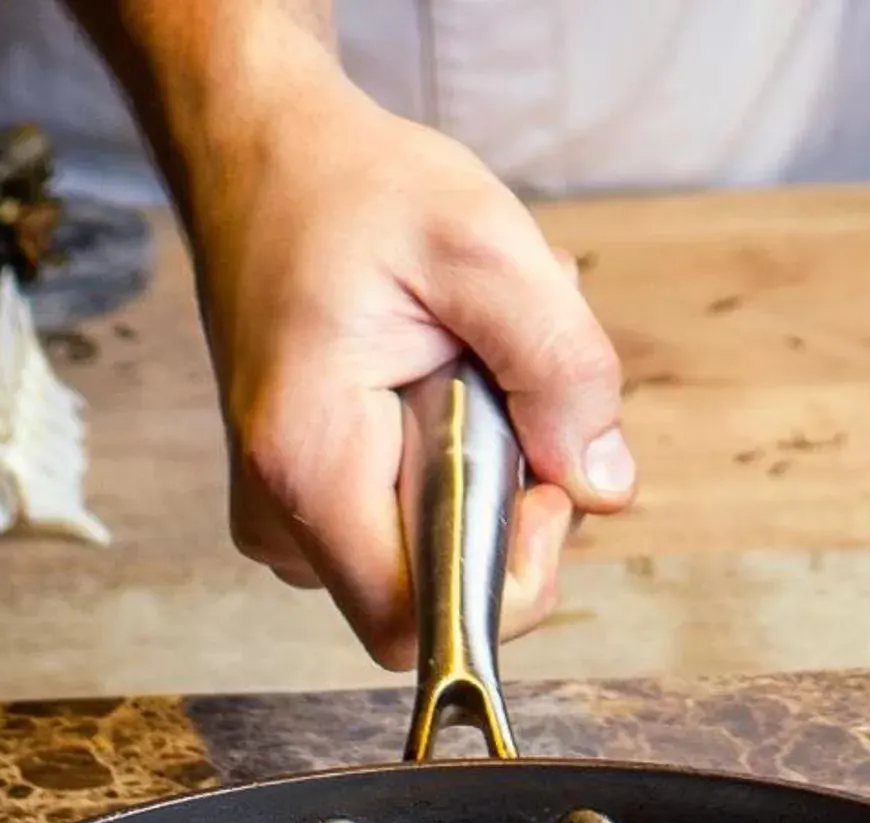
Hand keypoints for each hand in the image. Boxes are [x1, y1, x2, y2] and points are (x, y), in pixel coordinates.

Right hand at [179, 61, 633, 666]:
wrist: (265, 151)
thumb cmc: (353, 189)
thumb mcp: (483, 246)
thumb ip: (559, 366)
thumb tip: (604, 484)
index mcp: (310, 464)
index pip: (420, 624)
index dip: (509, 581)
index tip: (539, 482)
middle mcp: (284, 511)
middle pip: (443, 595)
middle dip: (515, 502)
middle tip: (511, 377)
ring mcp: (295, 511)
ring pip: (442, 556)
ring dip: (499, 464)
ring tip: (477, 351)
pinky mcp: (316, 495)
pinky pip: (424, 520)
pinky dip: (469, 454)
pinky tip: (457, 367)